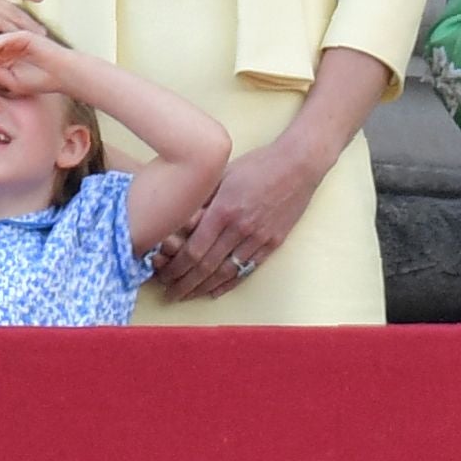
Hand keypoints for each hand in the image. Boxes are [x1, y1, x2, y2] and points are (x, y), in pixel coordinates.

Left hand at [151, 142, 325, 299]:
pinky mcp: (273, 242)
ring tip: (187, 296)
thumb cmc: (258, 165)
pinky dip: (229, 283)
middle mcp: (240, 228)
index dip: (175, 268)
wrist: (298, 165)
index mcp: (224, 210)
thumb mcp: (222, 175)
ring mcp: (258, 238)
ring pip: (226, 272)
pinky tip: (215, 291)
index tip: (162, 275)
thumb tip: (178, 222)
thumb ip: (200, 200)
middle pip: (207, 266)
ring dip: (203, 288)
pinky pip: (247, 268)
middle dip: (184, 283)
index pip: (194, 250)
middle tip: (169, 293)